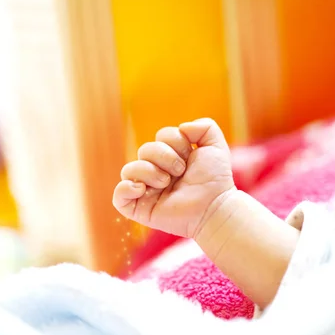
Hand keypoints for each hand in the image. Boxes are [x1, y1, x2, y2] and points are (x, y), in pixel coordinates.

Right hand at [113, 118, 235, 237]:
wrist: (214, 206)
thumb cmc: (215, 180)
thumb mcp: (216, 146)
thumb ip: (205, 126)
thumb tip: (182, 127)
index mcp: (171, 157)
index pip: (161, 136)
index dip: (176, 141)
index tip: (190, 156)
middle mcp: (156, 172)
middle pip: (144, 150)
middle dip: (164, 156)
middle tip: (181, 171)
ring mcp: (147, 191)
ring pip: (129, 170)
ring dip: (149, 171)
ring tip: (166, 182)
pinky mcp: (140, 209)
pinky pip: (118, 197)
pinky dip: (125, 189)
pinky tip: (142, 189)